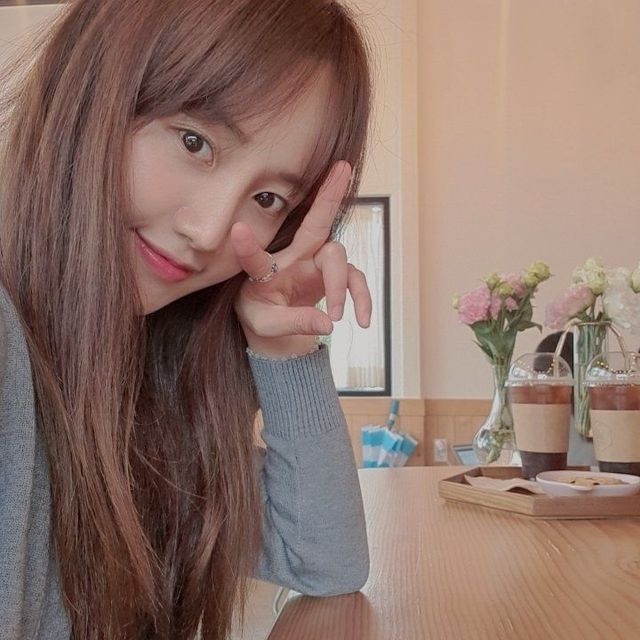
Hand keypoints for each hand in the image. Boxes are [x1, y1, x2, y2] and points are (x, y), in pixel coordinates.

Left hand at [231, 161, 371, 356]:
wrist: (279, 328)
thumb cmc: (264, 317)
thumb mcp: (268, 326)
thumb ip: (294, 323)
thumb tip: (328, 323)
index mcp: (265, 269)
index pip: (255, 257)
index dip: (246, 245)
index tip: (237, 230)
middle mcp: (294, 256)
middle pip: (315, 223)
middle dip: (328, 195)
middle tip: (342, 167)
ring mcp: (317, 263)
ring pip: (337, 256)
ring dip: (338, 287)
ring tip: (336, 316)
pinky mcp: (336, 274)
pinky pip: (355, 279)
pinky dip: (362, 298)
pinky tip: (363, 320)